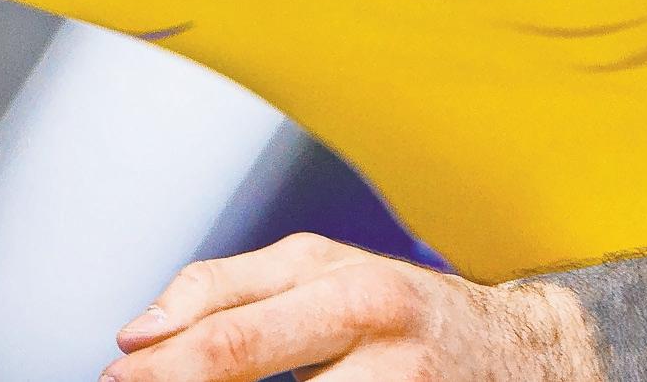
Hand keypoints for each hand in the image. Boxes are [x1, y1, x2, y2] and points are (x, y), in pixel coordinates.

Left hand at [105, 234, 598, 381]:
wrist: (529, 351)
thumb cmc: (406, 310)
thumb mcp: (324, 274)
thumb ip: (229, 289)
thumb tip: (139, 333)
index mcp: (347, 284)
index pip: (231, 327)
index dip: (163, 361)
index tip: (117, 373)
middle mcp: (378, 332)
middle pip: (248, 361)